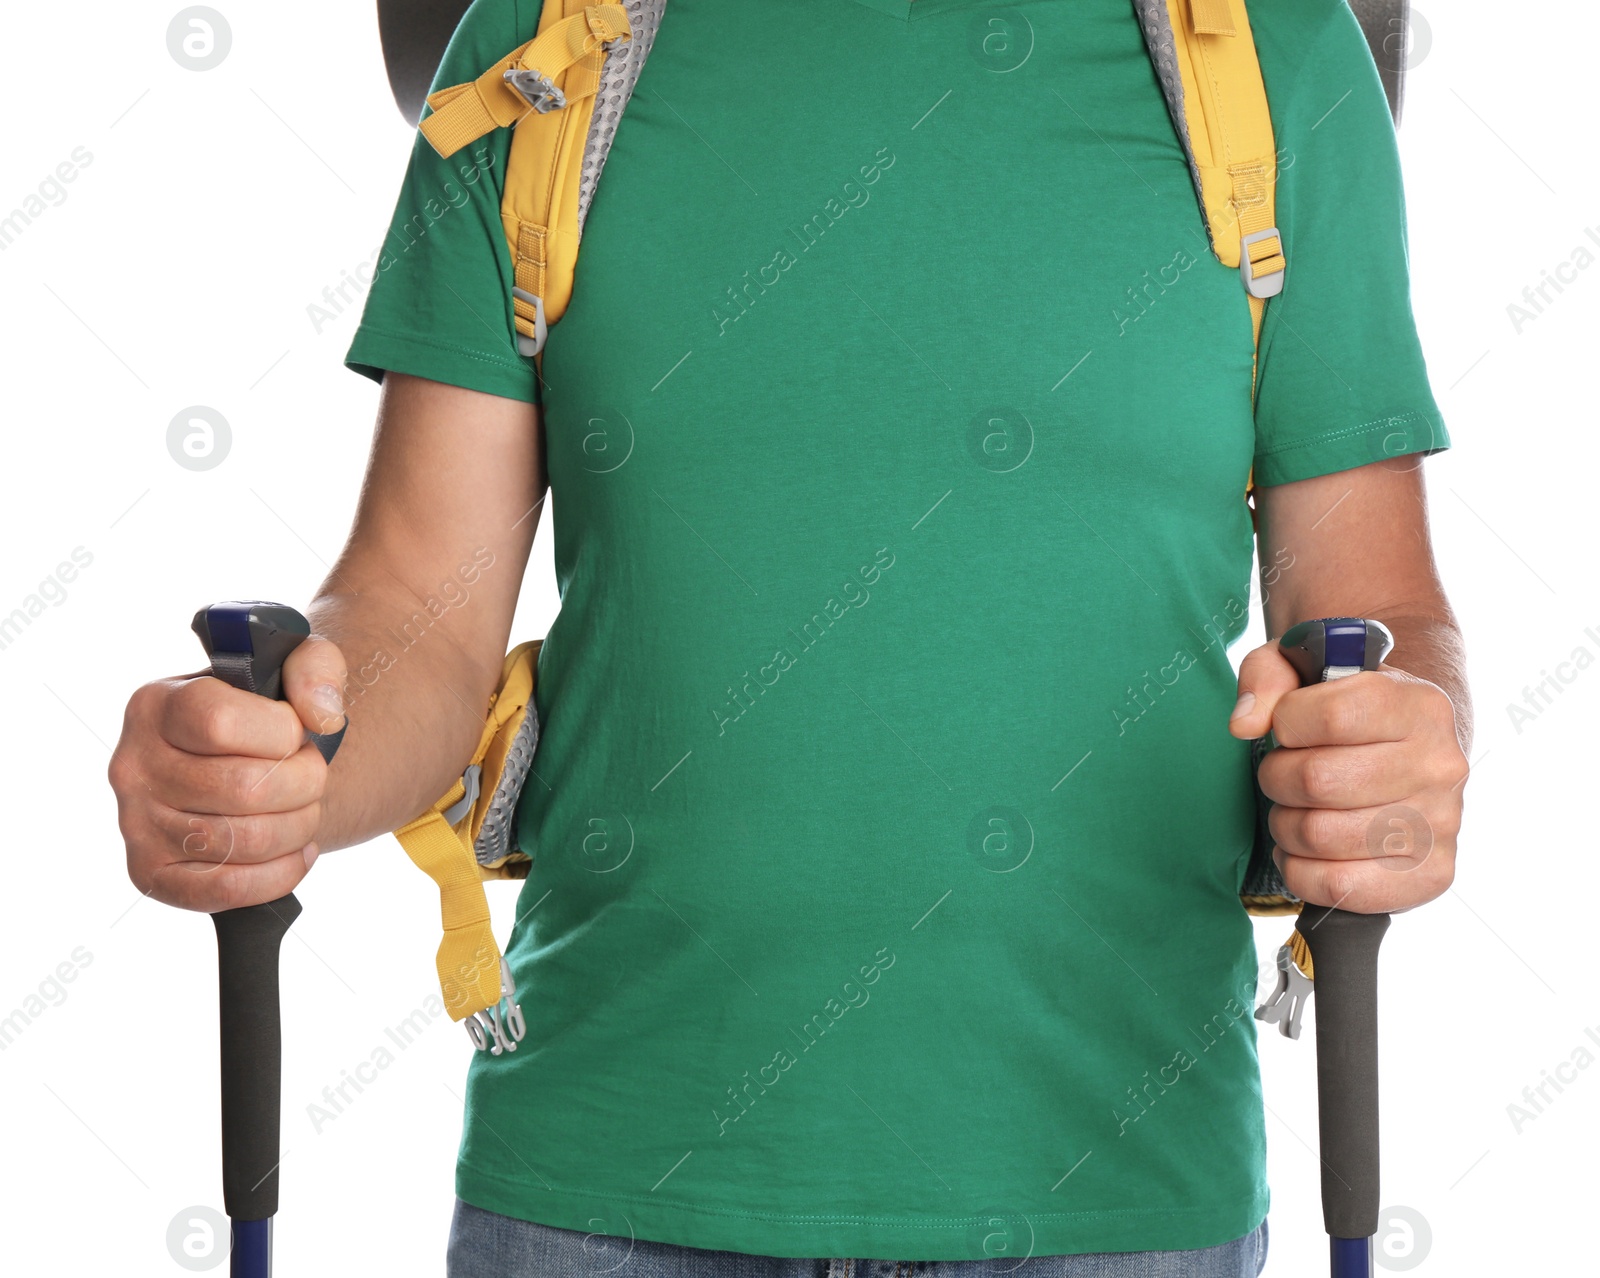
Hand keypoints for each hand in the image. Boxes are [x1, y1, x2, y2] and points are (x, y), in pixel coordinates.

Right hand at [108, 636, 347, 911]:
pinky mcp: (152, 874)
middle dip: (306, 783)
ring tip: (305, 809)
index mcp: (157, 705)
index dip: (280, 731)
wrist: (242, 762)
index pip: (220, 721)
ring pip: (242, 841)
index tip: (295, 732)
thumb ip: (316, 669)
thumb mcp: (292, 667)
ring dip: (300, 827)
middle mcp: (132, 765)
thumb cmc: (263, 714)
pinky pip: (226, 890)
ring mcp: (136, 824)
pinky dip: (280, 875)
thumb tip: (323, 717)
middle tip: (312, 776)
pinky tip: (298, 851)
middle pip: (243, 788)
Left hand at [1229, 640, 1468, 913]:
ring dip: (1285, 826)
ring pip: (1320, 835)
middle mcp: (1441, 764)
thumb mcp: (1306, 669)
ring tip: (1295, 811)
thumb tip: (1245, 725)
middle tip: (1282, 776)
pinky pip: (1338, 886)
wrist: (1409, 758)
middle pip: (1317, 780)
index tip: (1288, 728)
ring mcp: (1442, 824)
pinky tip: (1305, 852)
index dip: (1287, 723)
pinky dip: (1301, 872)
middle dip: (1277, 778)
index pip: (1330, 715)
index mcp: (1418, 705)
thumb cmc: (1347, 714)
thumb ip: (1267, 676)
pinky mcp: (1432, 875)